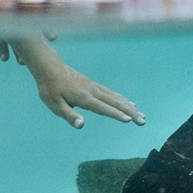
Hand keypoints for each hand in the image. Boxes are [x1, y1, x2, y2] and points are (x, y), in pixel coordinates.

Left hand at [8, 35, 143, 128]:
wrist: (49, 67)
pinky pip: (112, 94)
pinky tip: (130, 104)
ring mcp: (95, 87)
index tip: (129, 120)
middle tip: (143, 122)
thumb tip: (81, 125)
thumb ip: (69, 116)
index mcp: (83, 97)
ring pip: (116, 98)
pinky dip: (124, 100)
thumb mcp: (54, 105)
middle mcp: (92, 91)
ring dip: (131, 108)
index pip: (102, 108)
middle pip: (115, 103)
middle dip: (131, 113)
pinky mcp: (94, 86)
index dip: (116, 114)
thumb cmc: (50, 89)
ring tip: (142, 116)